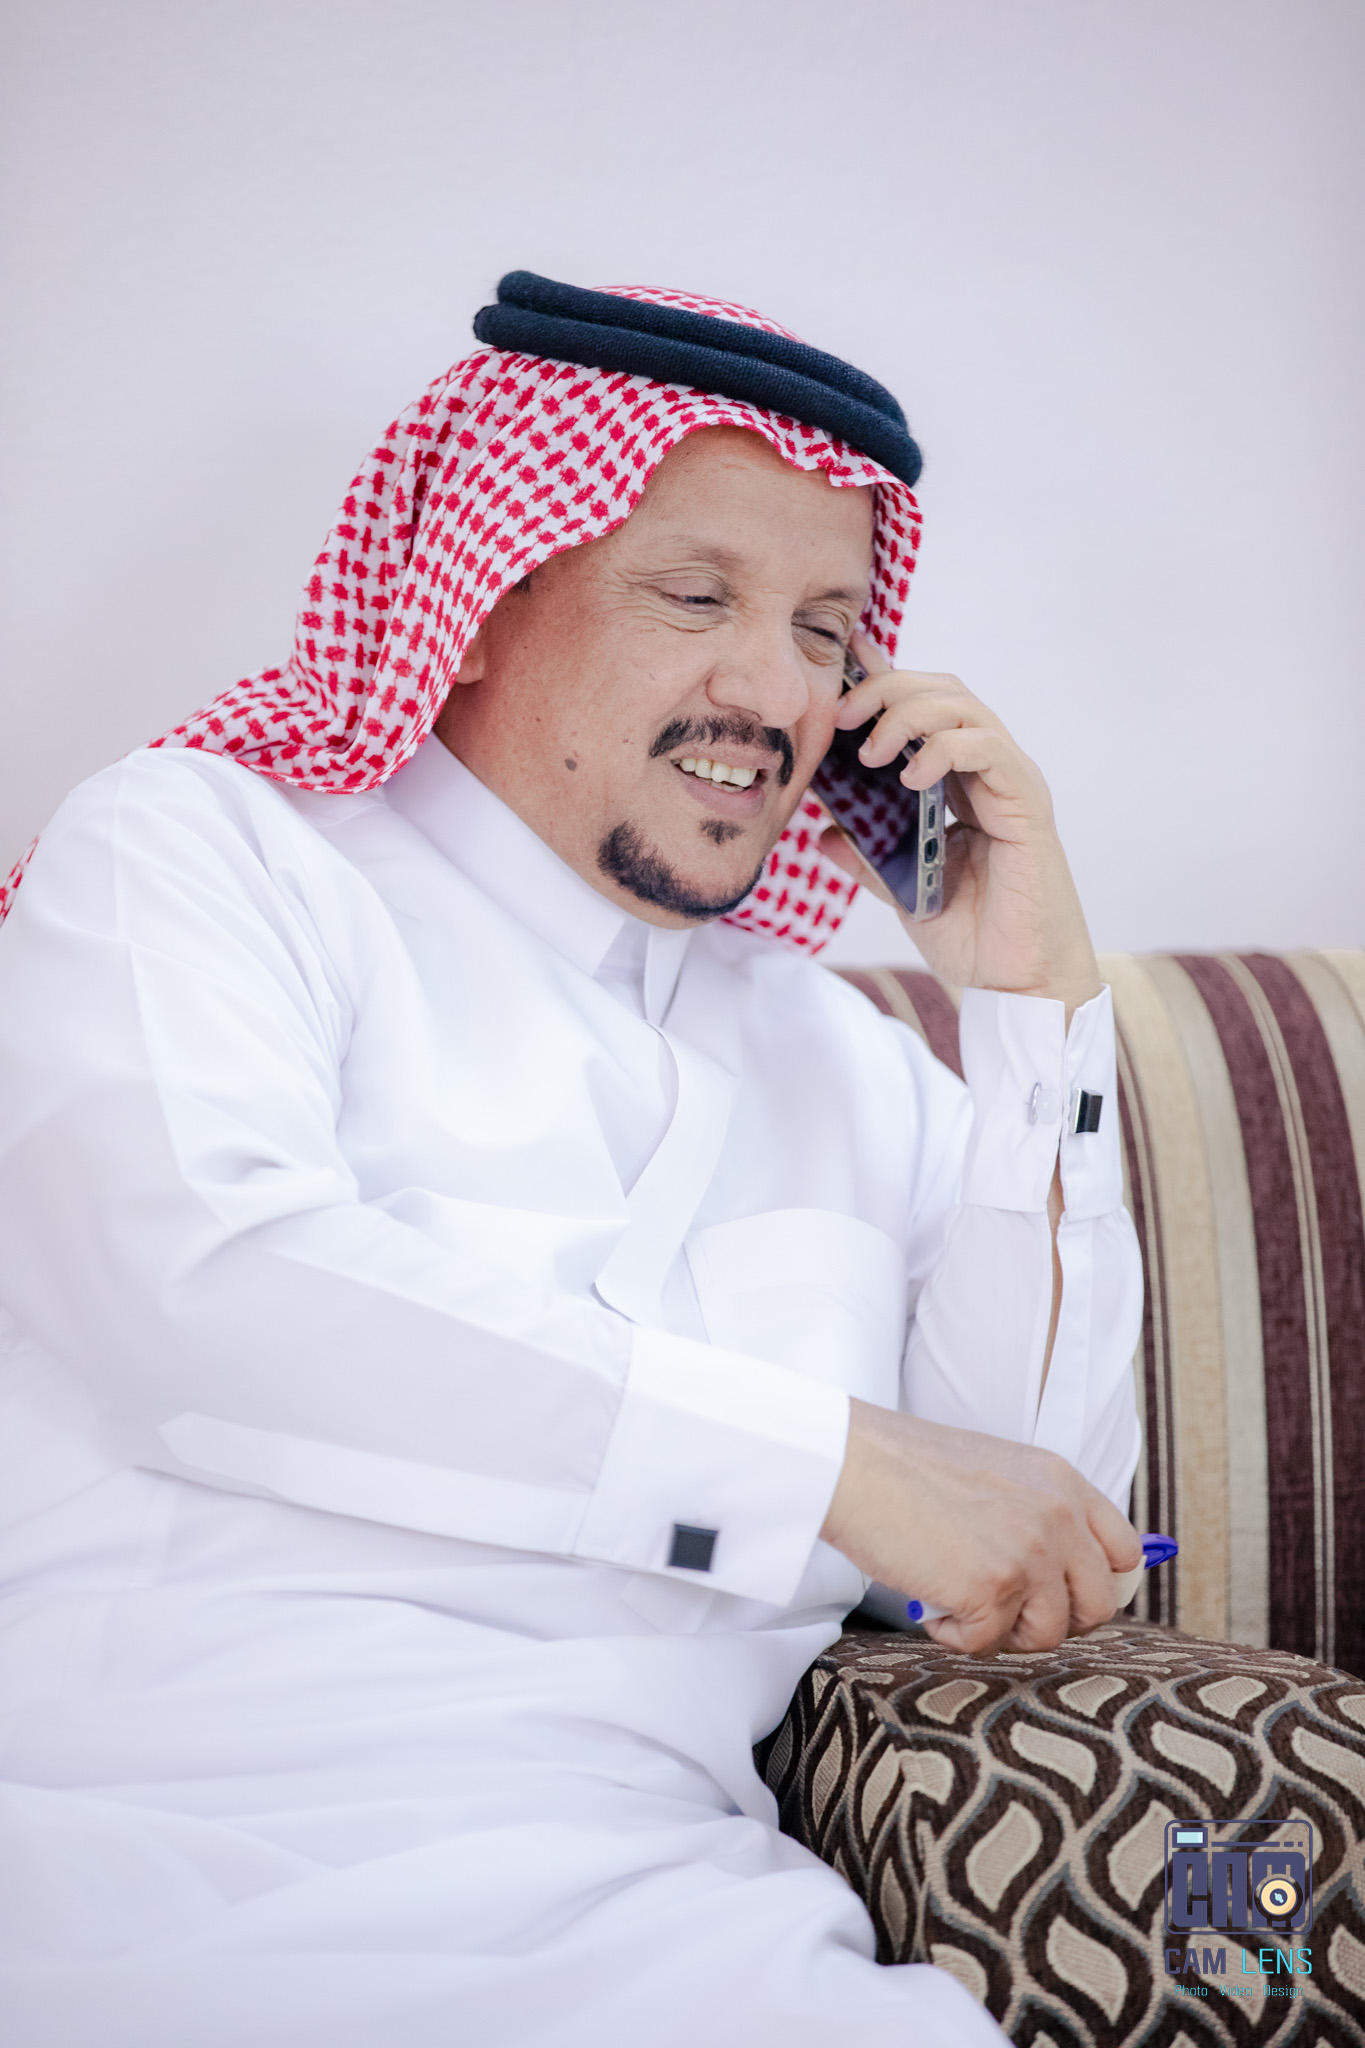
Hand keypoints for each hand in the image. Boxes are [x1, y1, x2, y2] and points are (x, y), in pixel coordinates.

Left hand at [821, 634, 1101, 1019]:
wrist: (1018, 982)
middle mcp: (990, 773)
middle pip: (944, 691)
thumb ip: (869, 857)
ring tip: (871, 751)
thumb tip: (824, 832)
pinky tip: (911, 778)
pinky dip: (945, 750)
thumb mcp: (902, 891)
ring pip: (965, 708)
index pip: (927, 708)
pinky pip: (989, 749)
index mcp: (963, 784)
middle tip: (841, 716)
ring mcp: (1011, 784)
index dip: (887, 679)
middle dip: (887, 688)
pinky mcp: (1027, 805)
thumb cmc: (974, 937)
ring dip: (909, 715)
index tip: (841, 670)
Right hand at [821, 1399, 1140, 1654]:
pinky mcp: (992, 1588)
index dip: (1092, 1585)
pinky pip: (988, 1643)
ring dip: (1001, 1631)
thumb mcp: (998, 1472)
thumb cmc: (906, 1467)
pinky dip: (954, 1635)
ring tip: (958, 1600)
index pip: (1123, 1554)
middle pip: (1097, 1606)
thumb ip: (1039, 1512)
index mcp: (1063, 1481)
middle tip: (1001, 1608)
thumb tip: (1064, 1575)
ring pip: (1048, 1635)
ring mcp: (1030, 1552)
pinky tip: (928, 1600)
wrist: (852, 1462)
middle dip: (1050, 1620)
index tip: (1055, 1595)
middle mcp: (1058, 1513)